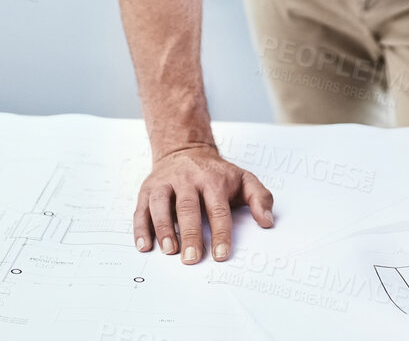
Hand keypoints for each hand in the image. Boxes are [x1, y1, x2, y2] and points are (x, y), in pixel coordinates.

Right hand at [132, 143, 273, 263]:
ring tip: (169, 250)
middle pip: (188, 207)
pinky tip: (144, 245)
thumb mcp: (244, 178)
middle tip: (192, 258)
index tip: (221, 255)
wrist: (185, 150)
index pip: (218, 209)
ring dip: (164, 229)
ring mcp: (166, 183)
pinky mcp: (148, 189)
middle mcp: (187, 180)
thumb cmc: (216, 173)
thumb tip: (268, 222)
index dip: (220, 233)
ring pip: (161, 205)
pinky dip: (141, 228)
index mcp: (213, 180)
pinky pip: (141, 209)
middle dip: (190, 234)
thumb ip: (260, 198)